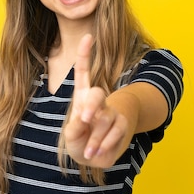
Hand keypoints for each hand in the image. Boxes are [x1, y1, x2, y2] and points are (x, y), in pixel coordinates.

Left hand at [62, 34, 130, 167]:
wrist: (95, 156)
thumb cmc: (80, 140)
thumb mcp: (71, 137)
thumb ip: (73, 130)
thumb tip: (83, 121)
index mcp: (82, 98)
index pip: (83, 72)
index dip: (85, 55)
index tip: (88, 37)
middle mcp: (98, 102)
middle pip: (97, 94)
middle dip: (91, 105)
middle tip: (83, 119)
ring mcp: (111, 113)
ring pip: (106, 118)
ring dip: (96, 137)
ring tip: (88, 151)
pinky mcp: (121, 126)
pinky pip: (116, 131)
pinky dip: (105, 144)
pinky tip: (96, 152)